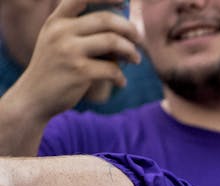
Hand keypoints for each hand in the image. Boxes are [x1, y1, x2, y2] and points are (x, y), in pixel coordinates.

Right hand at [9, 0, 140, 119]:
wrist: (34, 96)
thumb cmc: (54, 68)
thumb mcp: (57, 42)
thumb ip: (81, 31)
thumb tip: (125, 28)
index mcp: (55, 21)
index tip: (124, 1)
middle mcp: (60, 31)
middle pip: (105, 19)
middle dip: (129, 29)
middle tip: (139, 40)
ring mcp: (69, 51)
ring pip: (113, 42)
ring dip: (131, 51)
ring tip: (135, 59)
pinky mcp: (79, 71)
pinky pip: (112, 69)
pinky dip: (121, 77)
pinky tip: (120, 82)